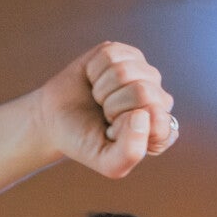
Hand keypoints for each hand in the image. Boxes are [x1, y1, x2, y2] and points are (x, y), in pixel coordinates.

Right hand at [34, 42, 175, 179]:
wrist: (54, 120)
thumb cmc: (84, 142)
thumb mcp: (107, 162)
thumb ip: (130, 152)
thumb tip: (142, 115)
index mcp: (161, 130)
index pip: (159, 121)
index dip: (129, 128)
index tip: (114, 133)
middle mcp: (158, 99)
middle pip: (143, 91)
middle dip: (113, 106)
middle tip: (105, 115)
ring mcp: (143, 74)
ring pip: (125, 72)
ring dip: (102, 89)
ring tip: (99, 99)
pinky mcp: (125, 53)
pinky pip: (111, 55)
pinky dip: (94, 70)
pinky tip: (94, 81)